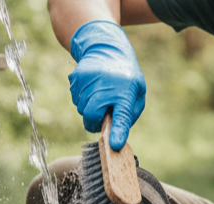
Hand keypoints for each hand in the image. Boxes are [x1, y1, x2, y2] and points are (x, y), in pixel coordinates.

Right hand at [68, 20, 145, 149]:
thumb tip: (116, 136)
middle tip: (101, 115)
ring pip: (82, 110)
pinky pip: (76, 100)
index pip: (121, 116)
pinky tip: (91, 87)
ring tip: (99, 94)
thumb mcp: (138, 93)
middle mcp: (105, 87)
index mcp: (125, 93)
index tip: (114, 145)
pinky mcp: (76, 79)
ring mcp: (88, 82)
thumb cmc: (126, 77)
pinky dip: (82, 98)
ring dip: (89, 109)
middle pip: (91, 117)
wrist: (107, 48)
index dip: (117, 132)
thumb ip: (129, 115)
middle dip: (94, 122)